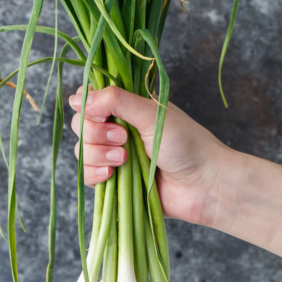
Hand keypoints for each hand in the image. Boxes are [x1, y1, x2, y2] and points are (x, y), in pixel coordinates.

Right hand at [69, 86, 236, 226]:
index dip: (88, 104)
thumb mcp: (151, 114)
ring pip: (82, 149)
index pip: (91, 96)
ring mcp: (115, 153)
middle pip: (81, 123)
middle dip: (96, 132)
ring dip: (98, 154)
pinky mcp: (114, 179)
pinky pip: (87, 174)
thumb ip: (116, 100)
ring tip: (126, 159)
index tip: (102, 113)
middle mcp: (118, 126)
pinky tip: (113, 175)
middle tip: (124, 138)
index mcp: (128, 105)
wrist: (203, 185)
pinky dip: (95, 174)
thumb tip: (78, 99)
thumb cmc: (186, 143)